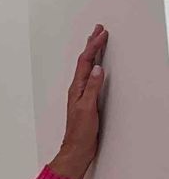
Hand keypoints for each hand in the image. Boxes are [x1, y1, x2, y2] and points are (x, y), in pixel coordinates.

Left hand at [50, 23, 107, 178]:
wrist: (77, 148)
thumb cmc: (80, 132)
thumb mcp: (88, 108)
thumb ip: (92, 88)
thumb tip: (96, 68)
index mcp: (76, 88)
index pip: (85, 62)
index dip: (93, 46)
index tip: (102, 34)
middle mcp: (77, 89)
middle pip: (84, 61)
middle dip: (91, 44)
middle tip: (98, 29)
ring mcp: (80, 94)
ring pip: (85, 67)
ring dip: (91, 52)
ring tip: (96, 40)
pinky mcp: (86, 100)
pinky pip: (88, 77)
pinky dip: (93, 66)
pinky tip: (95, 65)